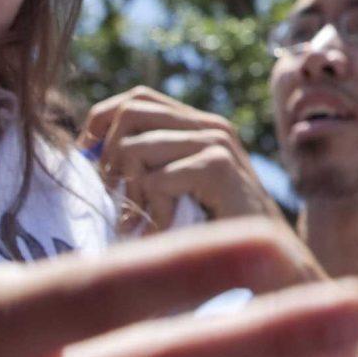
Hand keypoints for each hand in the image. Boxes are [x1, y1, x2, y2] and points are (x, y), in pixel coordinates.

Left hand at [83, 85, 286, 233]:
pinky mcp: (218, 167)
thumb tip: (89, 148)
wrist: (269, 258)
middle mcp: (210, 125)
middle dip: (109, 153)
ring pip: (134, 148)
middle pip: (130, 111)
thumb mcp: (178, 187)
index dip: (102, 121)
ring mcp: (216, 142)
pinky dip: (151, 211)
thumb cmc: (217, 229)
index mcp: (199, 125)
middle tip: (112, 192)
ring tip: (139, 221)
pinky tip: (163, 228)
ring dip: (129, 192)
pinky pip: (155, 179)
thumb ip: (150, 163)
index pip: (137, 98)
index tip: (88, 157)